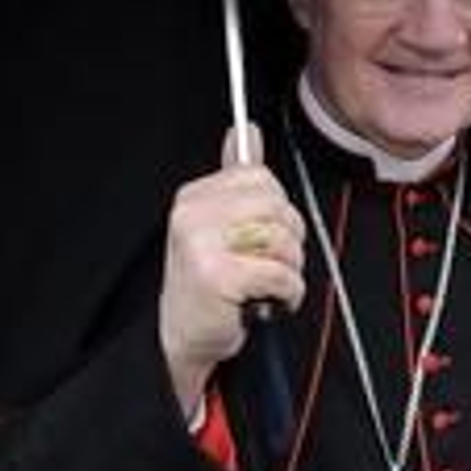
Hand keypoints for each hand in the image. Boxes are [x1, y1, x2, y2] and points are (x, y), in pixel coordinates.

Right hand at [159, 125, 305, 415]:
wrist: (183, 339)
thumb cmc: (206, 286)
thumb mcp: (217, 225)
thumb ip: (233, 177)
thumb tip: (248, 131)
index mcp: (194, 197)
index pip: (260, 177)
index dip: (275, 209)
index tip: (262, 234)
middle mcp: (193, 215)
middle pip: (276, 205)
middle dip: (287, 239)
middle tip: (268, 263)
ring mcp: (203, 244)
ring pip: (282, 238)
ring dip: (288, 269)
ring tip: (265, 284)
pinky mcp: (218, 276)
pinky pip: (281, 273)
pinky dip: (286, 293)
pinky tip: (266, 302)